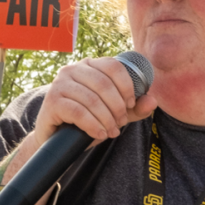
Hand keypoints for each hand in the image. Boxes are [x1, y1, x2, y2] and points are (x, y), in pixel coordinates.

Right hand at [34, 57, 157, 145]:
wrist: (57, 138)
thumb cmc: (87, 120)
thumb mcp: (114, 113)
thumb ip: (134, 108)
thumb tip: (152, 101)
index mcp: (89, 65)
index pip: (113, 66)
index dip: (127, 86)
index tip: (130, 105)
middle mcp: (72, 69)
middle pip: (104, 84)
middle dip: (117, 107)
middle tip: (121, 122)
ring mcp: (59, 84)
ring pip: (92, 99)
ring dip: (107, 119)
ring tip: (111, 131)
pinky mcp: (52, 101)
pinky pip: (78, 112)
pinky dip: (93, 125)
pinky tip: (100, 134)